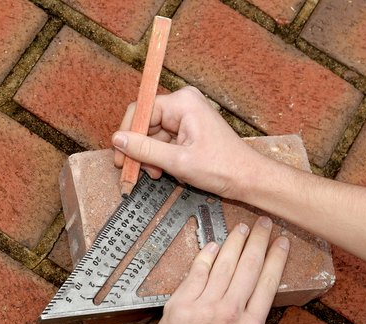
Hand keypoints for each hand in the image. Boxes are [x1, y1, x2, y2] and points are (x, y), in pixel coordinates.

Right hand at [113, 86, 269, 199]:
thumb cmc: (221, 168)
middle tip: (134, 172)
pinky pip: (163, 141)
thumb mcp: (177, 161)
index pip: (141, 110)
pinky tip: (165, 171)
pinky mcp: (188, 130)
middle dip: (140, 150)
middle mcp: (183, 104)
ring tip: (156, 175)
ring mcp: (186, 116)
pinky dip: (160, 158)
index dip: (128, 135)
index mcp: (183, 103)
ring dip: (150, 157)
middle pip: (145, 123)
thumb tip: (117, 139)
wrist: (247, 179)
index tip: (121, 157)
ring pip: (152, 135)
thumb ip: (145, 149)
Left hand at [136, 216, 289, 323]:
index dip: (276, 258)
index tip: (282, 242)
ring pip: (225, 265)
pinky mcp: (182, 303)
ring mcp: (205, 306)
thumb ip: (242, 321)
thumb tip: (242, 294)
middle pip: (250, 267)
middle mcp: (231, 312)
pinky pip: (197, 273)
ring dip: (235, 242)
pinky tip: (213, 244)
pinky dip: (206, 256)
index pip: (268, 283)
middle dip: (259, 241)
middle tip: (264, 223)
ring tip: (242, 228)